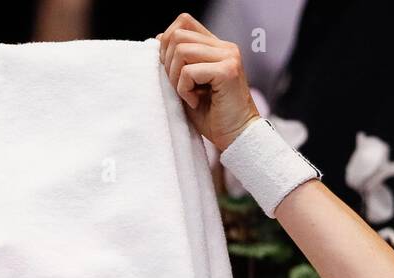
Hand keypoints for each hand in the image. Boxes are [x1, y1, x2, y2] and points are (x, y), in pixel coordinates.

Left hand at [156, 13, 261, 151]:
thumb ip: (177, 62)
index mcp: (216, 47)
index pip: (184, 22)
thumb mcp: (188, 85)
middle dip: (168, 64)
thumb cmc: (212, 117)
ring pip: (181, 50)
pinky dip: (184, 90)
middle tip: (179, 88)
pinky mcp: (228, 71)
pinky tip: (196, 102)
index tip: (170, 71)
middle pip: (178, 35)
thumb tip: (157, 40)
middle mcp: (225, 47)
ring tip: (188, 96)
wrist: (236, 138)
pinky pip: (189, 71)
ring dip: (176, 78)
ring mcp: (229, 57)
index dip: (167, 42)